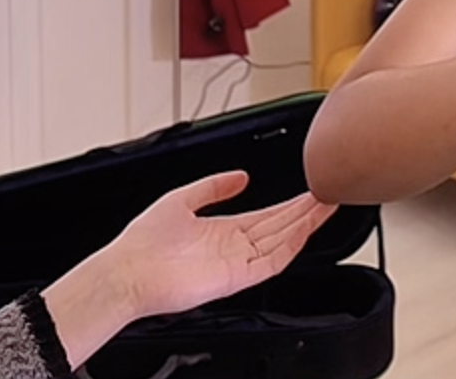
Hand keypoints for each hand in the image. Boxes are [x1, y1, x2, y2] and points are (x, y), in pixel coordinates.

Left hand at [101, 171, 335, 318]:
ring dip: (304, 224)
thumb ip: (212, 187)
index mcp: (222, 230)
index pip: (266, 216)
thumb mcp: (181, 199)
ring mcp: (236, 263)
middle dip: (305, 210)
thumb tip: (241, 176)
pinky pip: (270, 262)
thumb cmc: (143, 242)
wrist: (127, 271)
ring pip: (281, 242)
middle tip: (328, 192)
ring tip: (325, 205)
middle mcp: (232, 247)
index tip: (309, 189)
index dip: (290, 203)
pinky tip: (304, 230)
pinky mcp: (235, 278)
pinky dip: (289, 246)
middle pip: (279, 226)